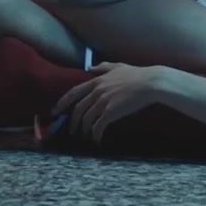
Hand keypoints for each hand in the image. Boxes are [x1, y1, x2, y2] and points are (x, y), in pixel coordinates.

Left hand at [52, 62, 170, 143]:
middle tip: (72, 131)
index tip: (55, 111)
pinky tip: (97, 139)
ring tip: (86, 137)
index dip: (63, 102)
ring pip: (87, 119)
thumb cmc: (137, 74)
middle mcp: (97, 91)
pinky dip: (95, 134)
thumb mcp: (118, 66)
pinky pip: (98, 126)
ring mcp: (103, 101)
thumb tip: (90, 67)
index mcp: (97, 80)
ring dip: (84, 130)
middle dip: (73, 122)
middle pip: (78, 109)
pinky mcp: (111, 112)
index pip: (74, 92)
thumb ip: (103, 66)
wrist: (150, 83)